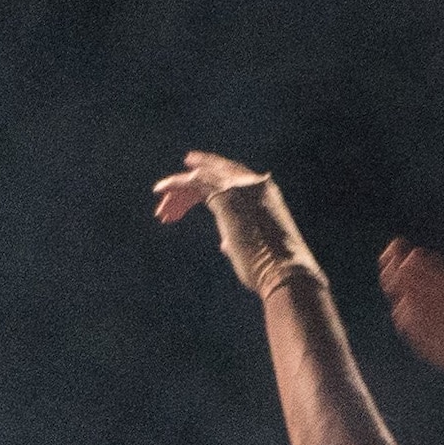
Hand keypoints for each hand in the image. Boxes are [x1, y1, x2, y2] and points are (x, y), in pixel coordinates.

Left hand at [153, 151, 310, 294]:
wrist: (284, 271)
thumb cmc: (270, 268)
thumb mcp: (253, 248)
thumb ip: (237, 238)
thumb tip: (224, 243)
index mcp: (266, 193)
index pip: (235, 177)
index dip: (213, 178)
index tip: (194, 180)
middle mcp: (255, 184)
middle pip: (217, 173)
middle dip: (193, 179)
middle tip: (170, 186)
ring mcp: (242, 188)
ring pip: (203, 177)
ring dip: (179, 187)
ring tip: (159, 192)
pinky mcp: (226, 196)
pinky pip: (194, 183)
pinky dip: (176, 184)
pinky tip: (162, 189)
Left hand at [379, 235, 443, 406]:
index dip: (427, 271)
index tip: (408, 253)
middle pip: (430, 305)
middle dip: (406, 278)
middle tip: (390, 253)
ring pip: (425, 327)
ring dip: (404, 298)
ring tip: (390, 274)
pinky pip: (431, 348)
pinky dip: (414, 328)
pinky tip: (402, 312)